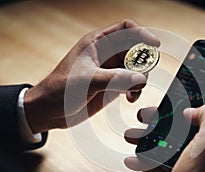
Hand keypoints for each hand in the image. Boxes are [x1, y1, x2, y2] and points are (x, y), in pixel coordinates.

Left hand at [23, 19, 159, 132]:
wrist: (49, 110)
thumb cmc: (60, 89)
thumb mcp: (87, 81)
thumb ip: (115, 79)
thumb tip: (141, 80)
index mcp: (98, 42)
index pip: (126, 28)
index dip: (142, 32)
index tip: (155, 44)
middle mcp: (107, 54)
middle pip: (136, 49)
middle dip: (144, 61)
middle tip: (142, 75)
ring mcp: (111, 70)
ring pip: (136, 68)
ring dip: (140, 78)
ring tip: (133, 91)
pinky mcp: (113, 85)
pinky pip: (132, 83)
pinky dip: (136, 89)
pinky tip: (130, 97)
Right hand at [124, 104, 204, 171]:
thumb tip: (193, 110)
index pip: (203, 112)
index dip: (188, 102)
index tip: (174, 97)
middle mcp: (202, 147)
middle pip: (178, 125)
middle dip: (158, 119)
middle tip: (144, 115)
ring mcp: (188, 160)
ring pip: (164, 141)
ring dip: (146, 137)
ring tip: (132, 135)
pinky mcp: (175, 171)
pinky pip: (158, 160)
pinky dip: (145, 158)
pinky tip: (135, 157)